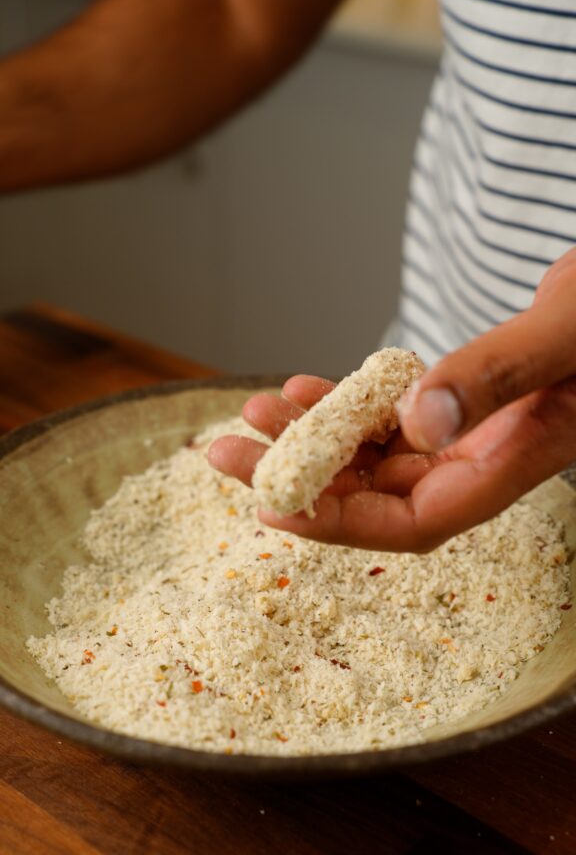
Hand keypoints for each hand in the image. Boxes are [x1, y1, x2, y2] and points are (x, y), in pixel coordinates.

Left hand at [209, 248, 575, 551]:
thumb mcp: (564, 332)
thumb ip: (498, 375)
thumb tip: (420, 422)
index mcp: (515, 461)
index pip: (413, 520)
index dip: (339, 522)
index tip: (271, 504)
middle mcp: (485, 458)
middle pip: (377, 494)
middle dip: (299, 478)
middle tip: (225, 453)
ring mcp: (471, 432)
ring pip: (374, 456)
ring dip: (311, 439)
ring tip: (253, 412)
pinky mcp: (460, 400)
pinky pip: (389, 418)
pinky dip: (343, 408)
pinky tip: (301, 389)